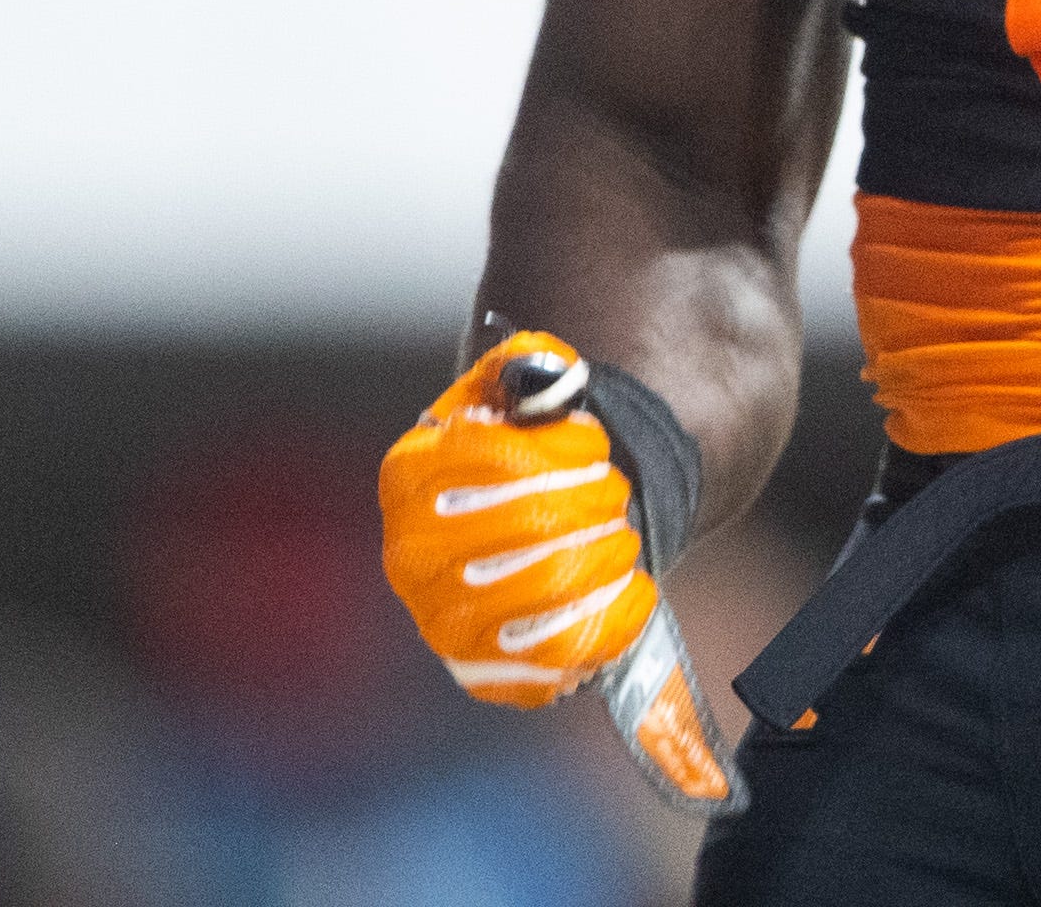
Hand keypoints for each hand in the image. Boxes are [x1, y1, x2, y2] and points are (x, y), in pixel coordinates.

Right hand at [379, 330, 654, 707]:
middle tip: (615, 491)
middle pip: (532, 521)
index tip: (596, 444)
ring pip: (553, 584)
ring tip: (621, 536)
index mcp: (409, 474)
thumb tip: (550, 373)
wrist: (511, 539)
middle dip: (596, 499)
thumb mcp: (510, 396)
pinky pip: (565, 650)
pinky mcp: (482, 673)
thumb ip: (528, 367)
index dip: (566, 448)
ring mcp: (441, 621)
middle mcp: (410, 553)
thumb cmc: (517, 457)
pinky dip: (616, 615)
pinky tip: (631, 588)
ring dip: (609, 552)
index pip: (498, 454)